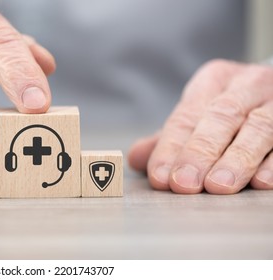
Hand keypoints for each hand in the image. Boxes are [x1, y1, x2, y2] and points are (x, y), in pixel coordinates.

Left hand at [129, 59, 272, 193]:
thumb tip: (136, 158)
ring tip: (218, 185)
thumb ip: (168, 138)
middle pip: (222, 116)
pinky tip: (261, 182)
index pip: (187, 114)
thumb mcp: (198, 115)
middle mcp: (248, 84)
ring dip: (237, 159)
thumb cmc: (230, 110)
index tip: (160, 176)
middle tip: (184, 183)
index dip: (172, 147)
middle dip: (200, 152)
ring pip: (260, 127)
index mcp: (215, 79)